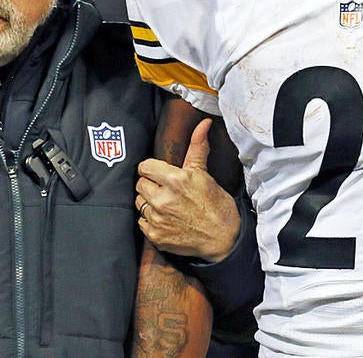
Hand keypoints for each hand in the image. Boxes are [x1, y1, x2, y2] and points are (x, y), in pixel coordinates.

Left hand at [136, 118, 240, 260]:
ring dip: (148, 202)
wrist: (223, 238)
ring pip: (139, 202)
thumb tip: (204, 123)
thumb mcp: (205, 174)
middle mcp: (163, 199)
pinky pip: (141, 222)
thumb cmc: (216, 204)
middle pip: (139, 184)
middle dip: (150, 184)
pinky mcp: (155, 236)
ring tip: (165, 204)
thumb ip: (197, 147)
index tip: (159, 174)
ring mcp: (158, 219)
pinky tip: (165, 218)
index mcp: (175, 180)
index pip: (145, 167)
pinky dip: (150, 220)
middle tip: (164, 189)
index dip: (152, 169)